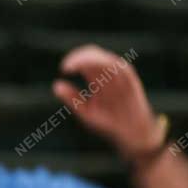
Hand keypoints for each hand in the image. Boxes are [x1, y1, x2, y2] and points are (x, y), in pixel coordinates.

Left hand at [53, 44, 163, 159]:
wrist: (131, 132)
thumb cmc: (108, 122)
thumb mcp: (86, 112)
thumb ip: (72, 98)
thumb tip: (56, 85)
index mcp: (97, 78)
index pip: (85, 60)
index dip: (74, 59)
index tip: (64, 68)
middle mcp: (109, 74)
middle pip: (94, 55)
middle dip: (80, 57)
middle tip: (68, 66)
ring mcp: (121, 76)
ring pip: (106, 59)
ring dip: (91, 59)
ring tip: (75, 65)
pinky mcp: (131, 81)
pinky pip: (121, 68)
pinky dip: (108, 65)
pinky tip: (95, 67)